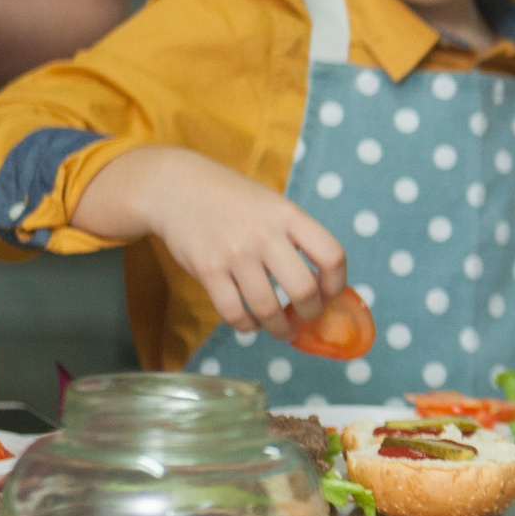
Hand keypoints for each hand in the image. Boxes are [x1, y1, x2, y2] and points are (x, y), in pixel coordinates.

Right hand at [80, 147, 345, 341]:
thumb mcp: (274, 205)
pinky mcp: (207, 270)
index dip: (337, 283)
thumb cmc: (233, 200)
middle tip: (307, 317)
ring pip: (268, 308)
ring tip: (282, 329)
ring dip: (279, 328)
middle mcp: (265, 234)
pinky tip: (251, 323)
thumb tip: (321, 285)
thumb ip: (296, 237)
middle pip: (303, 289)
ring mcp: (235, 253)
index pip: (331, 255)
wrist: (177, 187)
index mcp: (289, 216)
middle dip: (311, 312)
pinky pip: (233, 312)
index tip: (330, 294)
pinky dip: (246, 326)